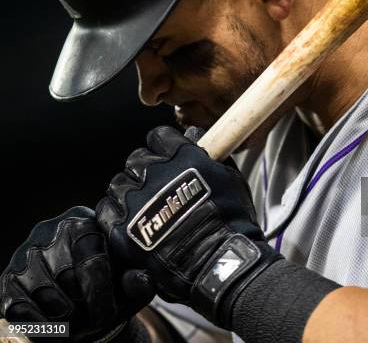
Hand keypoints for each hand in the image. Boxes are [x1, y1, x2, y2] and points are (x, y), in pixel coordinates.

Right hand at [0, 206, 155, 341]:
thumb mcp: (132, 284)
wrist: (83, 303)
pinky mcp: (9, 278)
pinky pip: (22, 309)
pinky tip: (57, 324)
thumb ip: (141, 281)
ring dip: (65, 318)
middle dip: (84, 306)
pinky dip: (43, 326)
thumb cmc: (113, 288)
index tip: (107, 314)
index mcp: (86, 222)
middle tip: (94, 318)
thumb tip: (139, 279)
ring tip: (79, 319)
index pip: (91, 259)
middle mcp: (50, 230)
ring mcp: (26, 253)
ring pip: (45, 295)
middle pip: (67, 278)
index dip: (100, 293)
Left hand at [96, 126, 280, 328]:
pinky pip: (106, 211)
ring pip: (119, 185)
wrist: (219, 260)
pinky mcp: (122, 228)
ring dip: (130, 194)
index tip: (168, 160)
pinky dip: (116, 215)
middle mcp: (155, 173)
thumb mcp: (230, 178)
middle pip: (136, 161)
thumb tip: (194, 137)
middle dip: (146, 172)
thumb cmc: (231, 221)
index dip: (163, 149)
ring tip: (144, 209)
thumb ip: (210, 155)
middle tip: (158, 189)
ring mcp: (136, 200)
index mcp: (182, 157)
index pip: (159, 137)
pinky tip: (130, 223)